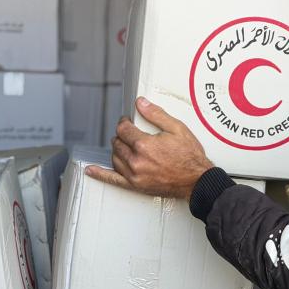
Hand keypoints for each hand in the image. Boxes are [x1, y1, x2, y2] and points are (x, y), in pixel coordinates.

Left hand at [86, 97, 213, 200]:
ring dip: (117, 149)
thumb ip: (156, 115)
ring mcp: (134, 175)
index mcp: (145, 145)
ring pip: (115, 157)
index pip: (123, 129)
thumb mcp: (178, 129)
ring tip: (125, 146)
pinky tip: (91, 170)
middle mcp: (136, 160)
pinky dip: (100, 174)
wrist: (197, 180)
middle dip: (122, 135)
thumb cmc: (190, 157)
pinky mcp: (135, 185)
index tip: (128, 121)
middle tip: (129, 133)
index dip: (124, 122)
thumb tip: (140, 103)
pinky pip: (112, 180)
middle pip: (117, 143)